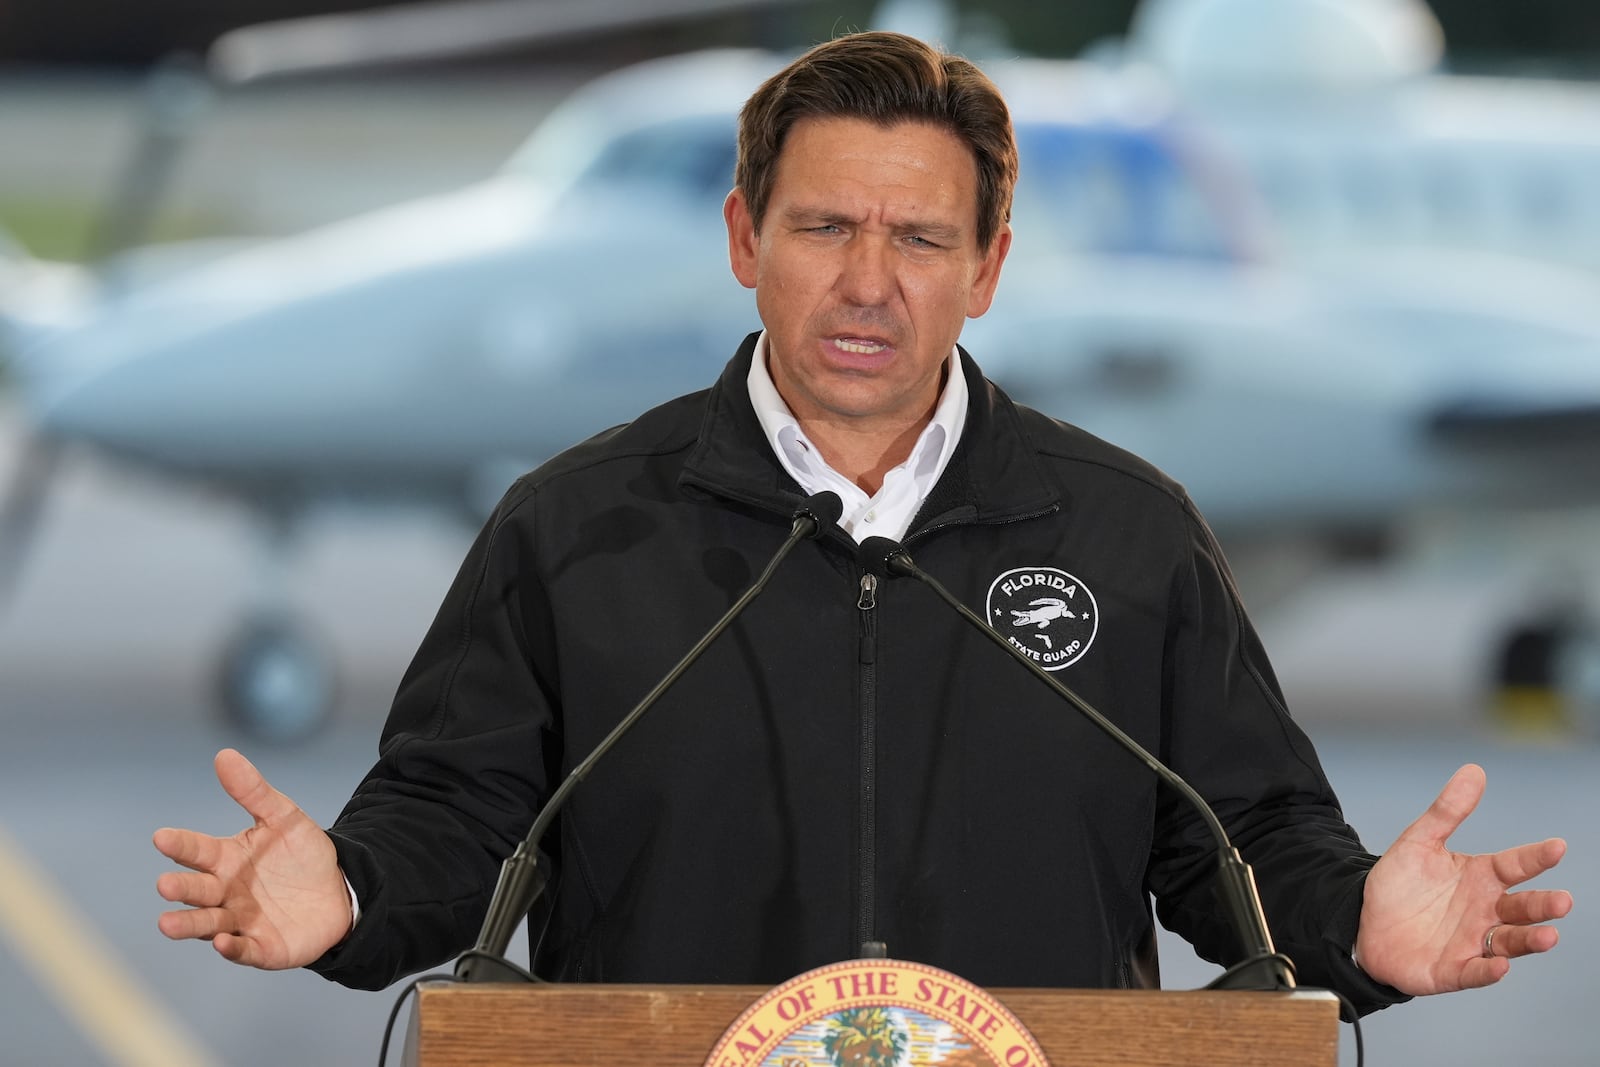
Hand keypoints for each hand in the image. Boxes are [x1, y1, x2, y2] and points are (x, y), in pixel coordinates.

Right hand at [153, 748, 352, 969]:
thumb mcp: (284, 818)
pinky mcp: (263, 948)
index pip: (197, 850)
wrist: (340, 891)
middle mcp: (225, 892)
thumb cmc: (303, 855)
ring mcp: (241, 922)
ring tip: (166, 923)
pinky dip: (231, 948)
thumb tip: (224, 754)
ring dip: (189, 924)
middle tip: (164, 884)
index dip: (180, 845)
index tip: (161, 836)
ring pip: (208, 923)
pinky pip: (244, 949)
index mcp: (226, 859)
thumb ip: (254, 791)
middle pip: (197, 890)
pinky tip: (222, 942)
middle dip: (181, 888)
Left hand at [1355, 763, 1571, 995]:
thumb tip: (1474, 770)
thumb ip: (1447, 811)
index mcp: (1481, 878)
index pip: (1515, 865)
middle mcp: (1485, 911)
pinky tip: (1499, 966)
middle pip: (1521, 908)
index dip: (1536, 857)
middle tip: (1562, 901)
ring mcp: (1471, 942)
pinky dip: (1487, 971)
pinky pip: (1473, 972)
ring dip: (1529, 940)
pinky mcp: (1452, 969)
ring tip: (1548, 935)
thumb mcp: (1419, 842)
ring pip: (1509, 942)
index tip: (1557, 846)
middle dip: (1543, 906)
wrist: (1363, 922)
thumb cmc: (1400, 884)